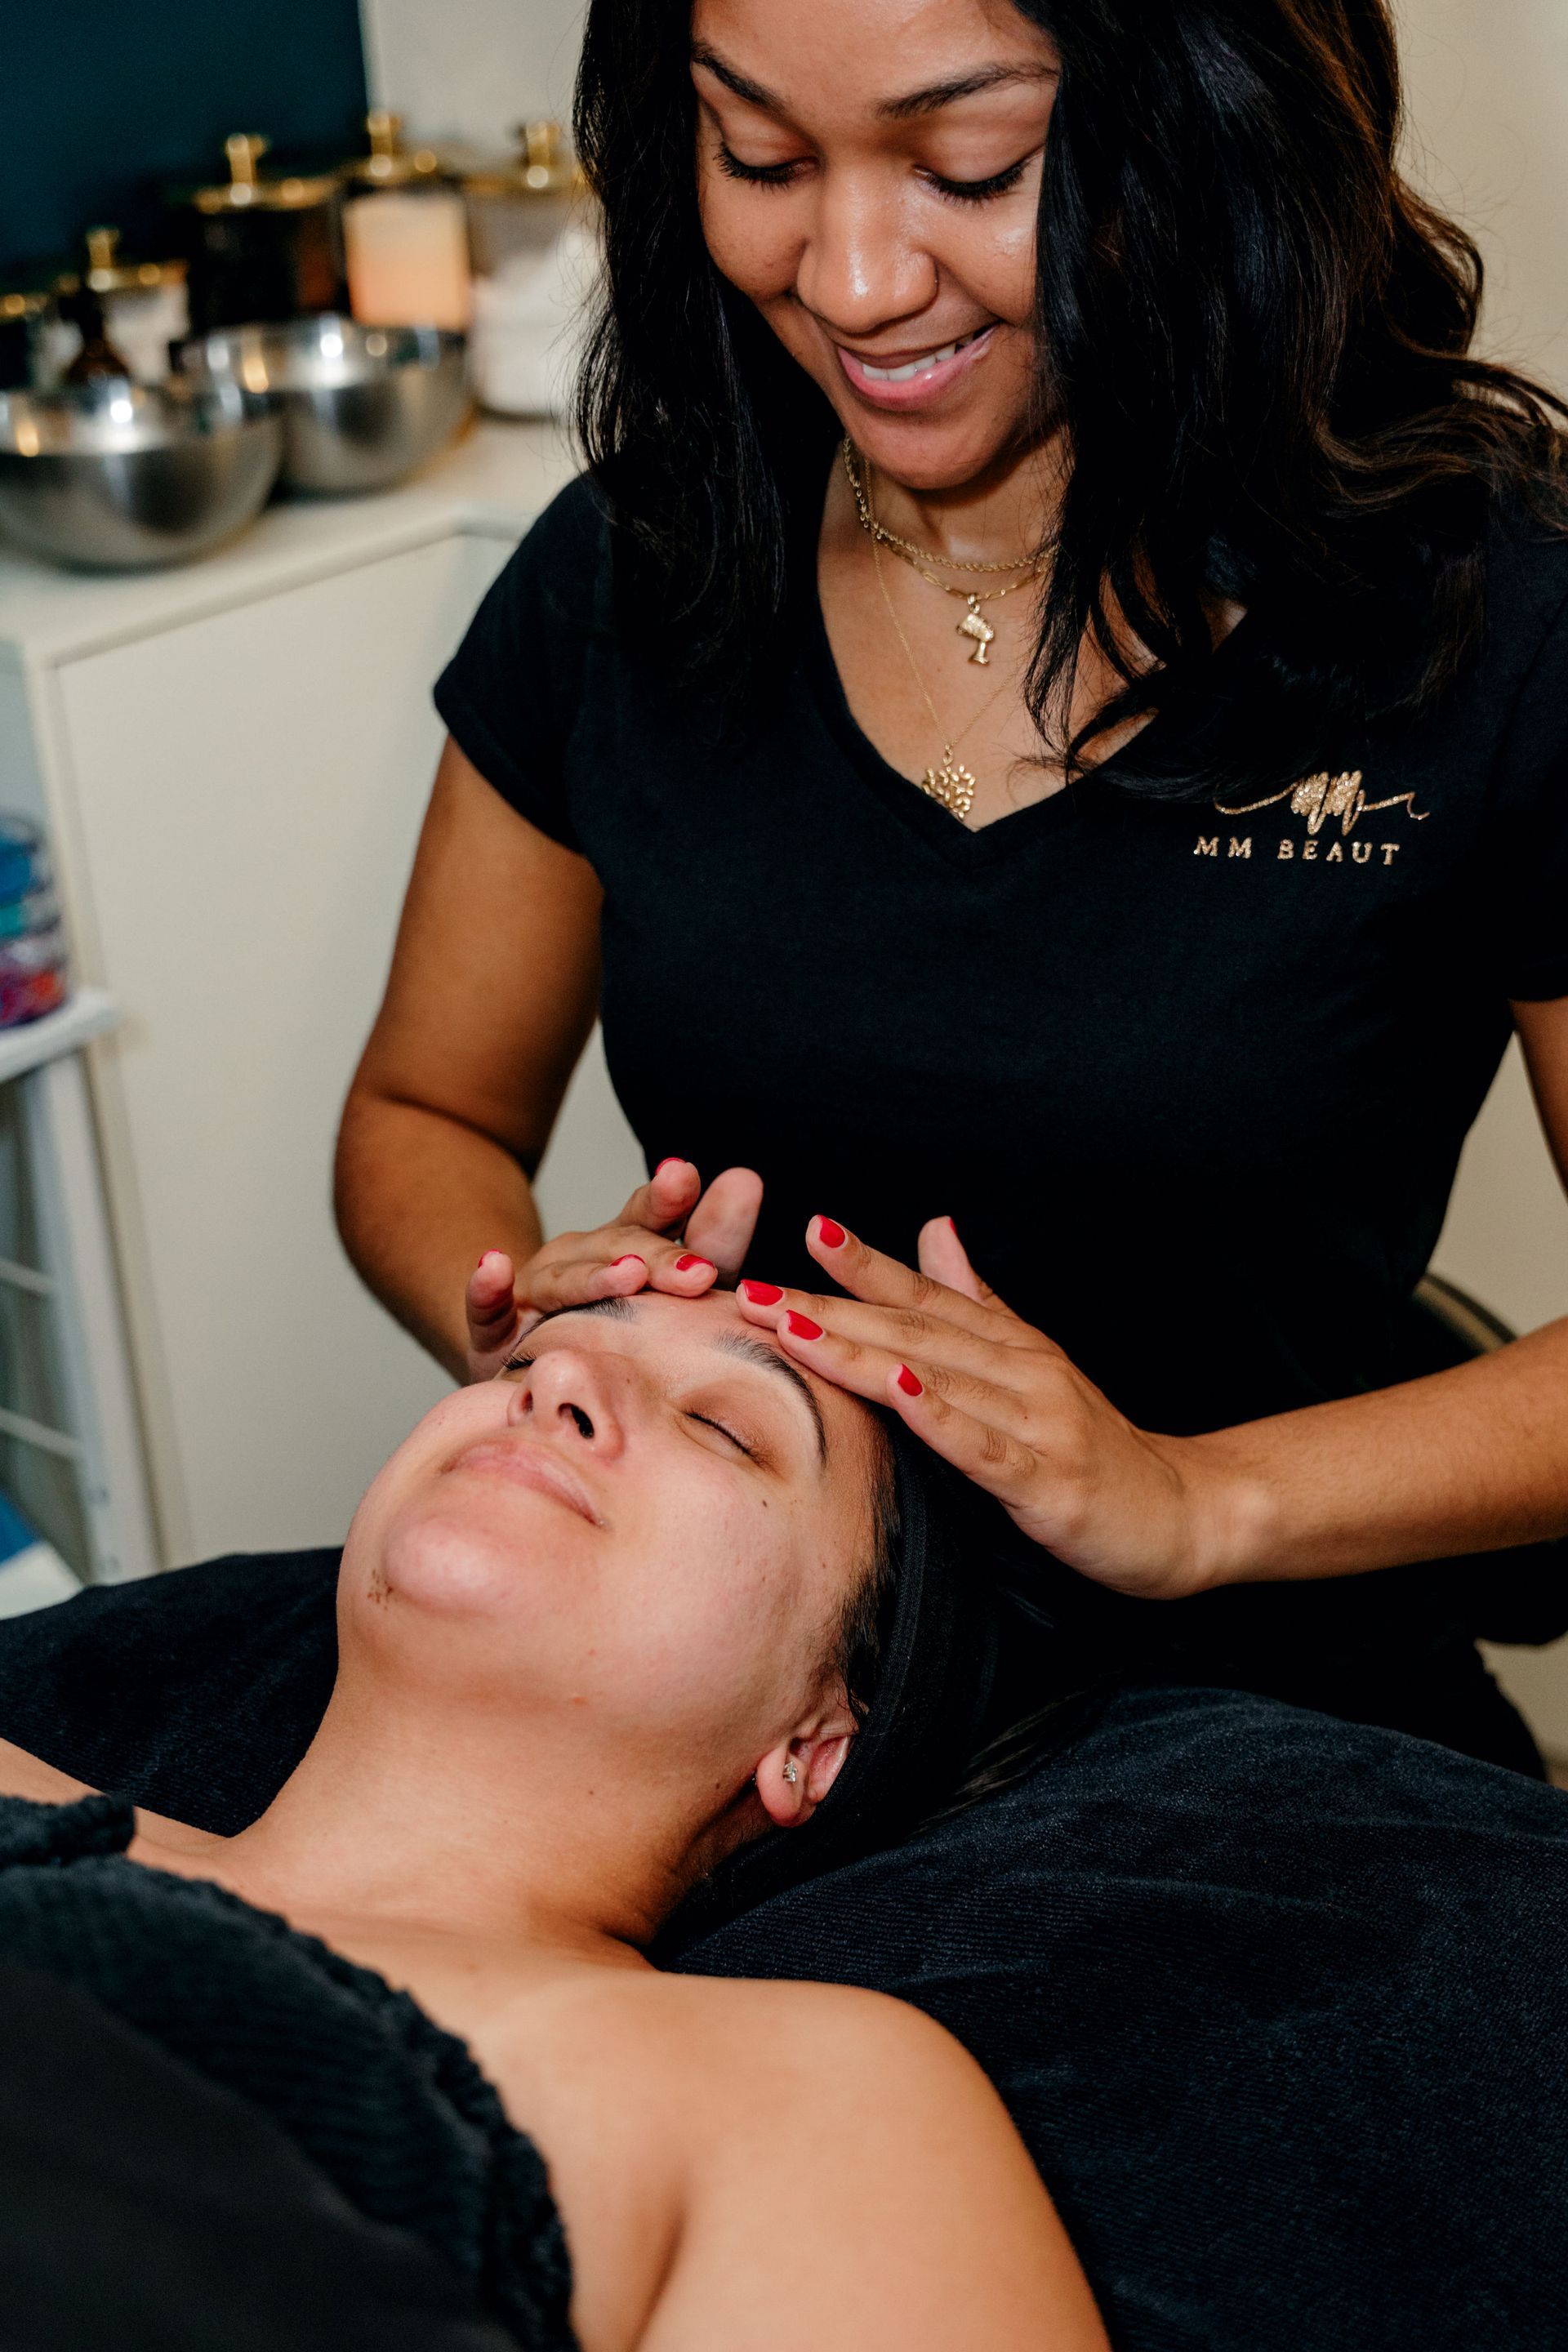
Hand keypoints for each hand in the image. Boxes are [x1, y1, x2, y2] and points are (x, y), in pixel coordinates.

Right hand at [463, 1159, 763, 1381]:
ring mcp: (534, 1294)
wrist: (529, 1370)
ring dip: (595, 1276)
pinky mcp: (494, 1334)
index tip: (688, 1177)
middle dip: (660, 1256)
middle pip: (619, 1248)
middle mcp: (578, 1260)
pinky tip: (494, 1266)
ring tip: (630, 1276)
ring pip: (564, 1280)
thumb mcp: (671, 1292)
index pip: (652, 1218)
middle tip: (700, 1272)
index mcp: (625, 1249)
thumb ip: (710, 1242)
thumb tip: (747, 1178)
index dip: (669, 1198)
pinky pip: (487, 1311)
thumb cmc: (614, 1330)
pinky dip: (488, 1289)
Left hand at [735, 1215, 1221, 1600]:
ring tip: (792, 1326)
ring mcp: (1035, 1423)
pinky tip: (896, 1390)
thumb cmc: (1101, 1447)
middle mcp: (1022, 1371)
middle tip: (751, 1287)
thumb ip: (981, 1303)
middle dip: (826, 1306)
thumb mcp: (1037, 1367)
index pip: (925, 1295)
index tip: (805, 1228)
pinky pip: (982, 1447)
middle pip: (911, 1331)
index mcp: (1011, 1346)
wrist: (1188, 1514)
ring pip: (935, 1378)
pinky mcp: (1048, 1481)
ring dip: (860, 1349)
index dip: (864, 1263)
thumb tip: (934, 1231)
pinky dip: (937, 1416)